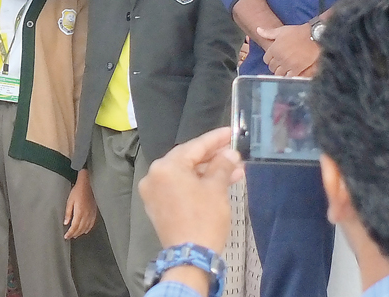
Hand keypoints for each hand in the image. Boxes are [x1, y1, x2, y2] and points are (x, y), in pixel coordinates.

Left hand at [64, 170, 97, 238]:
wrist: (87, 185)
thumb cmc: (78, 191)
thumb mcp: (69, 201)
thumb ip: (68, 213)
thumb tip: (66, 222)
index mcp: (80, 213)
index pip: (74, 227)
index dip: (70, 233)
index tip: (66, 237)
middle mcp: (87, 215)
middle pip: (80, 229)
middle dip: (74, 234)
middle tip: (69, 237)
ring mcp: (91, 214)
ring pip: (86, 228)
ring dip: (80, 233)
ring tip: (75, 235)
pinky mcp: (94, 212)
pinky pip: (91, 224)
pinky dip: (88, 229)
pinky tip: (85, 230)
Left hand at [138, 127, 242, 253]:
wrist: (190, 256)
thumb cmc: (204, 219)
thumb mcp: (216, 188)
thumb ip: (222, 165)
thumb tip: (230, 154)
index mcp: (166, 166)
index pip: (194, 146)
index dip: (215, 139)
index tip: (231, 133)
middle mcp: (154, 175)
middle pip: (188, 159)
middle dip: (213, 157)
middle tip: (235, 154)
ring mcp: (153, 191)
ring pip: (185, 174)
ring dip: (208, 172)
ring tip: (234, 171)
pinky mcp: (157, 205)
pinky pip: (178, 187)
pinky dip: (196, 184)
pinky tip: (217, 183)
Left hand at [258, 24, 318, 76]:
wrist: (314, 36)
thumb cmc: (298, 32)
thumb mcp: (281, 30)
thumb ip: (268, 33)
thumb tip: (258, 30)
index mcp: (274, 49)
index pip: (266, 59)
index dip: (270, 59)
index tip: (275, 58)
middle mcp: (279, 57)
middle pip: (272, 67)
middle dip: (275, 66)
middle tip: (280, 64)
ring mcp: (287, 64)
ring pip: (279, 73)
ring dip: (281, 72)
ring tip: (286, 69)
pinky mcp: (297, 69)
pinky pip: (288, 77)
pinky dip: (289, 76)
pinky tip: (291, 73)